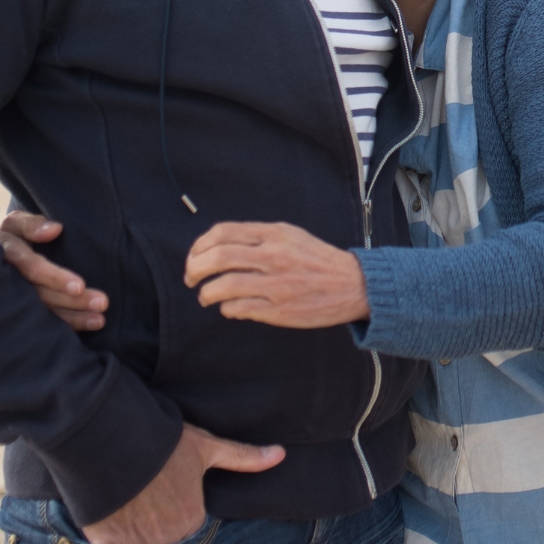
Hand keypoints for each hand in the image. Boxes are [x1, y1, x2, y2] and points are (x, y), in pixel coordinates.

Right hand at [0, 211, 109, 330]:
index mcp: (7, 256)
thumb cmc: (15, 234)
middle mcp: (10, 282)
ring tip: (100, 320)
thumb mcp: (17, 223)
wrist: (1, 254)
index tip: (80, 285)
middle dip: (72, 301)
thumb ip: (32, 224)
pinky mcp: (26, 312)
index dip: (55, 277)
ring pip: (46, 313)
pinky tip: (91, 324)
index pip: (32, 268)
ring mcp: (17, 301)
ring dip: (75, 317)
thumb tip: (55, 229)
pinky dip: (70, 324)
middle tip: (102, 303)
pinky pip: (47, 323)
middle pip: (42, 295)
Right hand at [83, 423, 284, 543]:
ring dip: (139, 540)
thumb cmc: (164, 442)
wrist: (113, 438)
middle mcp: (167, 541)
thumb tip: (280, 454)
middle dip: (162, 530)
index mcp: (192, 521)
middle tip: (150, 503)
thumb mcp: (206, 446)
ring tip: (132, 510)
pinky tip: (114, 521)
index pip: (192, 531)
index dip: (182, 514)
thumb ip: (242, 457)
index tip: (171, 498)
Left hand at [184, 222, 369, 327]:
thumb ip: (257, 238)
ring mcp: (275, 284)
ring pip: (224, 286)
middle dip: (195, 268)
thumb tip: (220, 247)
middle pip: (218, 258)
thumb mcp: (289, 235)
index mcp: (273, 234)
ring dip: (206, 292)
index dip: (200, 245)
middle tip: (190, 277)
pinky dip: (226, 308)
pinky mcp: (279, 310)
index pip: (222, 233)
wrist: (352, 284)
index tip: (195, 256)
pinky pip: (239, 308)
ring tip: (205, 296)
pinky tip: (229, 307)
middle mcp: (273, 256)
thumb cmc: (317, 259)